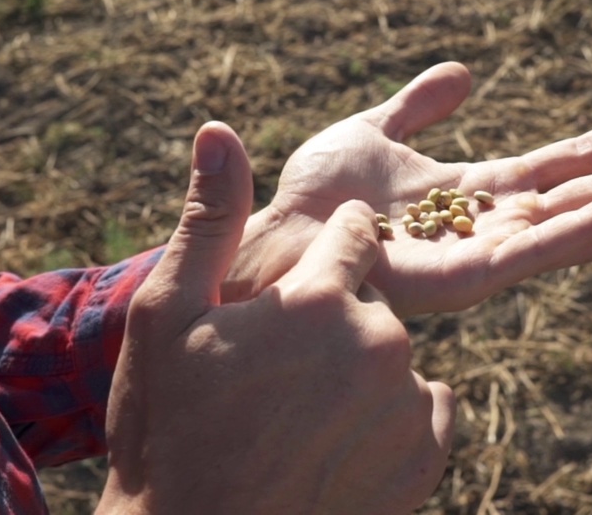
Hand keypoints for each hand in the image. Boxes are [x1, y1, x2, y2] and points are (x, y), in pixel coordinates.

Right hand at [100, 123, 454, 514]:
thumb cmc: (167, 430)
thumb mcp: (166, 316)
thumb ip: (208, 220)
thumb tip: (219, 132)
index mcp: (320, 298)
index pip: (353, 236)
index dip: (320, 257)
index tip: (287, 296)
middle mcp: (380, 343)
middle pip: (373, 300)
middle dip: (334, 320)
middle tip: (276, 375)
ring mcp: (408, 406)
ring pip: (395, 357)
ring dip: (359, 372)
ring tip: (296, 418)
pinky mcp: (425, 459)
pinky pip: (425, 408)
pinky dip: (388, 419)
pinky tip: (331, 444)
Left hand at [230, 62, 591, 315]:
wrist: (271, 237)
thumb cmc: (314, 194)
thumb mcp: (374, 132)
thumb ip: (419, 107)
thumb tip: (467, 73)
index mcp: (480, 192)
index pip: (570, 163)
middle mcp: (495, 226)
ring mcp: (487, 253)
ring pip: (585, 221)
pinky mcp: (468, 278)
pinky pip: (544, 248)